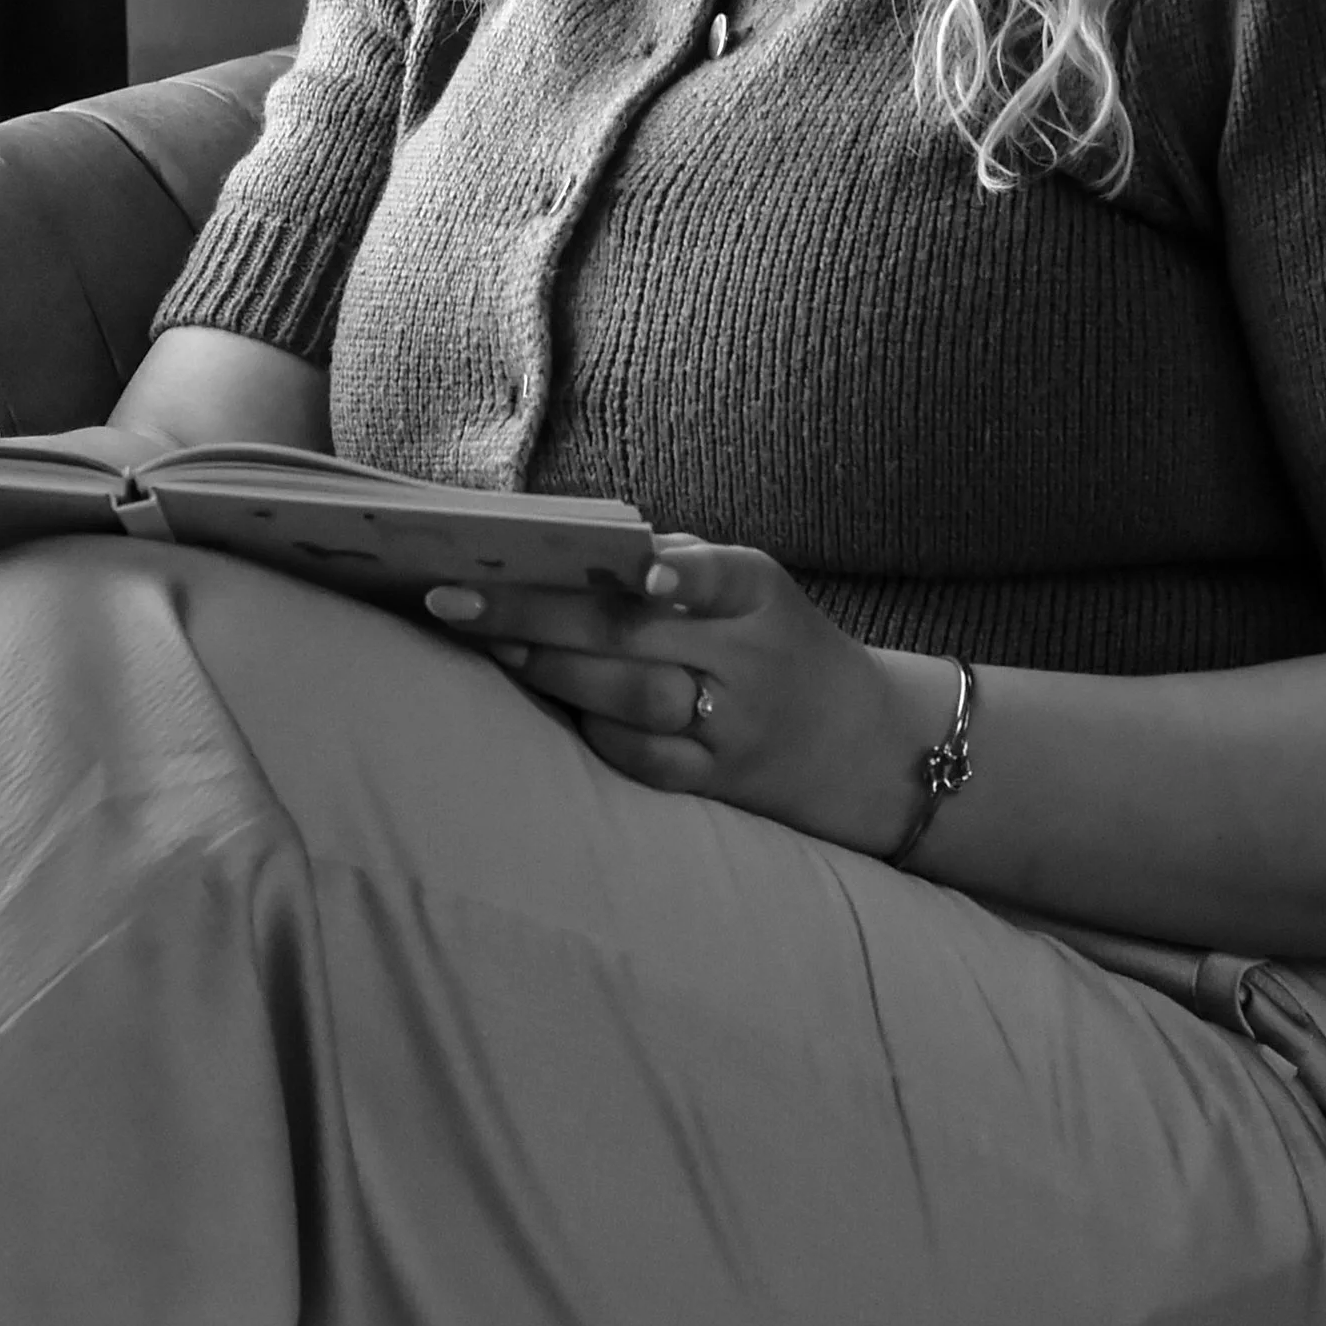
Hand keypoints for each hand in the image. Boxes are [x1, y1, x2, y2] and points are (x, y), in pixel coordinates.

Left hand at [422, 538, 958, 857]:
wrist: (870, 748)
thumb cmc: (783, 644)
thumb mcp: (755, 590)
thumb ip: (679, 563)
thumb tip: (566, 543)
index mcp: (758, 593)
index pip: (718, 575)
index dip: (683, 573)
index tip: (646, 571)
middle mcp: (749, 659)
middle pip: (634, 634)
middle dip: (536, 613)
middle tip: (455, 598)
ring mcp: (732, 728)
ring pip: (630, 699)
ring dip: (552, 672)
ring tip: (491, 646)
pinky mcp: (717, 783)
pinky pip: (643, 760)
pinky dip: (594, 731)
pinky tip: (550, 703)